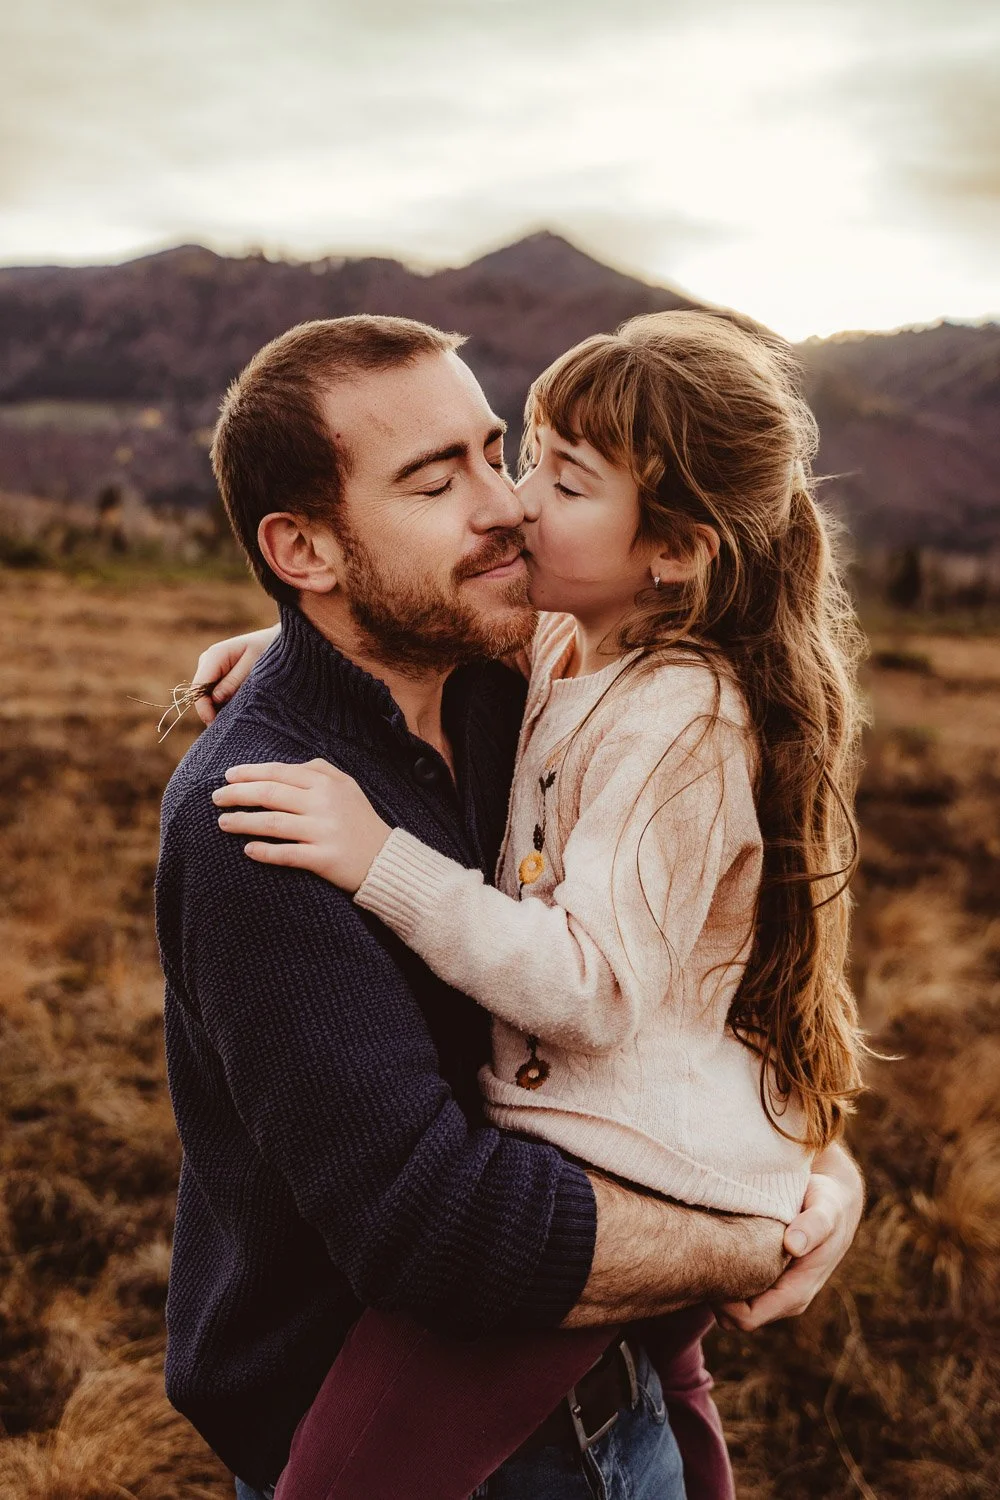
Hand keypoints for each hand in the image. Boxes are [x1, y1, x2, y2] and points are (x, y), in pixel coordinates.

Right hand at [192, 625, 279, 724]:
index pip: (197, 687)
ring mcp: (212, 668)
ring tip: (238, 716)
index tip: (215, 723)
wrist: (279, 642)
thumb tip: (215, 699)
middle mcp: (208, 660)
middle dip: (211, 710)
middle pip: (199, 693)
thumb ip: (234, 682)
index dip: (203, 708)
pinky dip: (224, 703)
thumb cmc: (269, 651)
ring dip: (218, 708)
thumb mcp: (254, 666)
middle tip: (230, 725)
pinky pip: (215, 694)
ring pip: (206, 695)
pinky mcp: (218, 676)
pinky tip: (239, 708)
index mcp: (214, 655)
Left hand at [212, 759, 391, 892]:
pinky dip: (265, 852)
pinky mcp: (324, 859)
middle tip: (216, 798)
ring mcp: (324, 832)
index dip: (249, 773)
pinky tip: (248, 850)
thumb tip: (284, 767)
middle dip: (238, 794)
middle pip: (270, 794)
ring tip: (222, 823)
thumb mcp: (346, 786)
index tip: (228, 776)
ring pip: (273, 823)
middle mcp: (324, 804)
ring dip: (243, 822)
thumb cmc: (360, 820)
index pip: (279, 772)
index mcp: (326, 783)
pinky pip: (288, 854)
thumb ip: (318, 770)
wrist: (386, 858)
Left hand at [715, 1142, 863, 1331]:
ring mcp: (775, 1291)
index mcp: (796, 1293)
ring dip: (718, 1285)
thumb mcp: (825, 1210)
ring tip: (709, 1251)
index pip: (747, 1319)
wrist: (835, 1203)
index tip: (710, 1268)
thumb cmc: (828, 1206)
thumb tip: (793, 1245)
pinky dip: (725, 1275)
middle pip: (734, 1318)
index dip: (723, 1303)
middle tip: (702, 1257)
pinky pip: (737, 1292)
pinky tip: (719, 1248)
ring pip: (732, 1307)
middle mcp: (784, 1299)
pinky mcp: (767, 1279)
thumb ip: (813, 1226)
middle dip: (715, 1296)